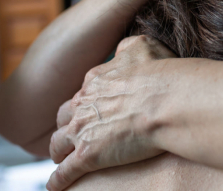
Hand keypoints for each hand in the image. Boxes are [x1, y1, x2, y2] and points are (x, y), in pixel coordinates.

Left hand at [46, 36, 176, 190]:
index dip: (86, 103)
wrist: (167, 101)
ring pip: (57, 144)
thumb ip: (127, 47)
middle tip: (73, 134)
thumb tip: (121, 50)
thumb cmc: (161, 73)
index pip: (83, 93)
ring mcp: (83, 130)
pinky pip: (64, 172)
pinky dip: (57, 181)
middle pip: (64, 117)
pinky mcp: (88, 156)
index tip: (91, 110)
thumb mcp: (143, 46)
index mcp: (96, 80)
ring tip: (60, 159)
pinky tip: (56, 187)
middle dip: (66, 125)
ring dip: (57, 152)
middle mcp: (83, 104)